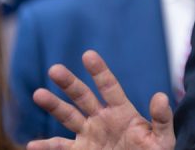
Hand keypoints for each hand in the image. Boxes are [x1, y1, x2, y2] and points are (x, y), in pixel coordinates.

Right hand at [28, 50, 175, 149]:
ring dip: (53, 106)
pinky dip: (46, 147)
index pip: (109, 86)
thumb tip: (161, 96)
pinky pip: (61, 148)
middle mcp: (102, 119)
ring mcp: (89, 134)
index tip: (88, 54)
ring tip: (38, 94)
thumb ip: (161, 118)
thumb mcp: (162, 138)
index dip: (99, 71)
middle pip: (83, 96)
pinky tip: (32, 145)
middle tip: (55, 69)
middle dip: (69, 83)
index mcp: (122, 111)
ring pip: (68, 117)